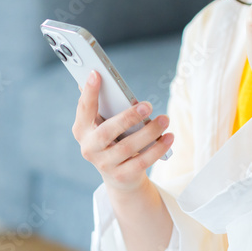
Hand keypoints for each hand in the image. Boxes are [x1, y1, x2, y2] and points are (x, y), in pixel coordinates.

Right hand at [72, 70, 173, 193]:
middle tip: (147, 105)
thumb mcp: (104, 124)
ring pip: (128, 147)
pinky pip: (142, 162)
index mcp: (82, 130)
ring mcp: (104, 165)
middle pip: (107, 132)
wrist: (119, 177)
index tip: (97, 73)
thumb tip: (98, 76)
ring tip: (165, 119)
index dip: (89, 92)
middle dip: (128, 117)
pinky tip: (169, 137)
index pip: (84, 109)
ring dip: (149, 132)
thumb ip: (103, 105)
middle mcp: (89, 149)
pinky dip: (157, 149)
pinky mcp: (122, 176)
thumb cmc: (112, 140)